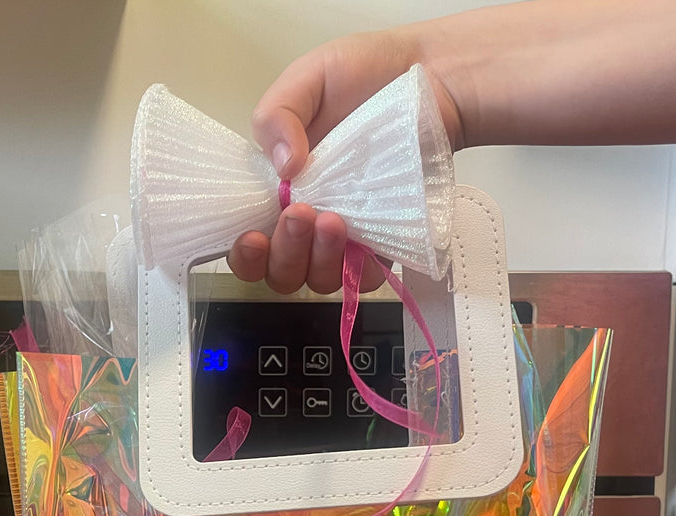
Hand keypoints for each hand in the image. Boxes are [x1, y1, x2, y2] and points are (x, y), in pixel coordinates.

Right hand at [226, 29, 465, 294]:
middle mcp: (305, 221)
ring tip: (333, 220)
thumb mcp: (308, 78)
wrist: (430, 77)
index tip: (253, 236)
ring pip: (317, 279)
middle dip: (284, 252)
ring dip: (318, 259)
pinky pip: (364, 278)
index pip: (248, 242)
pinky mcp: (381, 243)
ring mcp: (343, 237)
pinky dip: (356, 269)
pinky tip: (359, 240)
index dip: (245, 254)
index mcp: (275, 188)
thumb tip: (283, 168)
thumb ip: (278, 115)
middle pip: (280, 271)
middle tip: (302, 213)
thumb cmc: (363, 75)